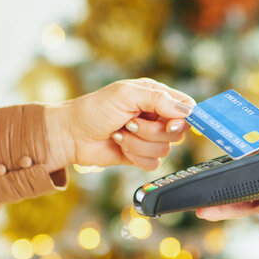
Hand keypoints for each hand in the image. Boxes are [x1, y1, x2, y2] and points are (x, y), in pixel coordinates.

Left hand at [44, 78, 194, 170]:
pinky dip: (135, 156)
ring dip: (138, 143)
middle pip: (177, 132)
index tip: (170, 123)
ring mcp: (149, 137)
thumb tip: (187, 111)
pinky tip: (120, 146)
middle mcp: (156, 117)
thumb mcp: (126, 95)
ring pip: (164, 149)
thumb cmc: (95, 109)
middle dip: (151, 131)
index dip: (184, 118)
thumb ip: (158, 100)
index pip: (186, 107)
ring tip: (120, 133)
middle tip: (129, 123)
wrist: (71, 134)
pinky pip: (153, 163)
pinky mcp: (141, 155)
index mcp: (156, 96)